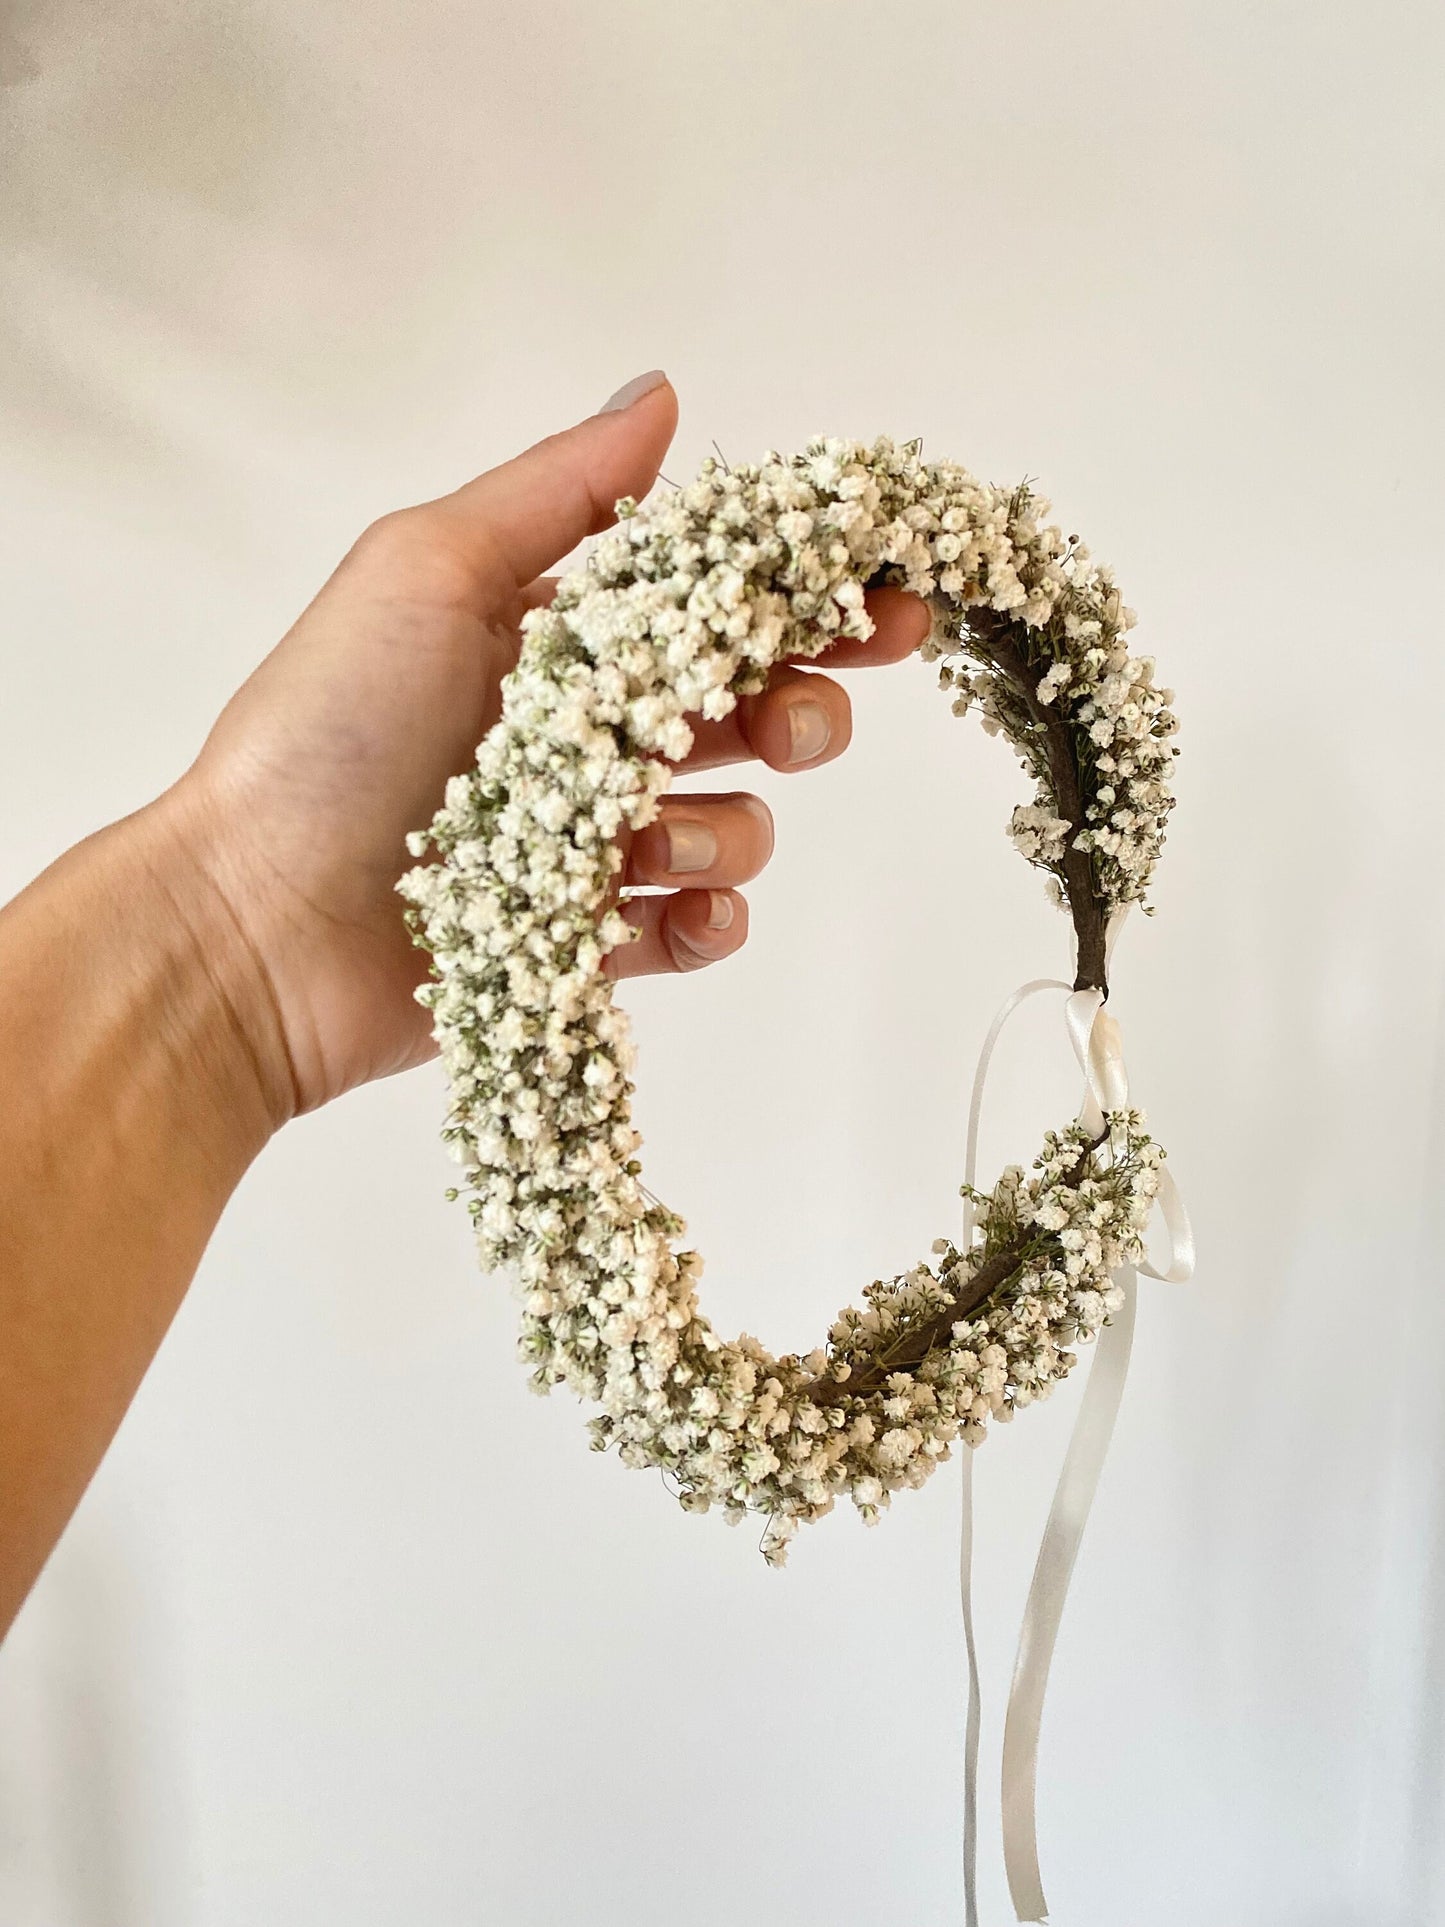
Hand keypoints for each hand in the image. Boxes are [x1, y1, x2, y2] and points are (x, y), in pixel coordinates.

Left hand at [156, 373, 929, 1122]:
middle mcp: (575, 736)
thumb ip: (559, 492)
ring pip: (734, 827)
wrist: (255, 924)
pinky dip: (705, 921)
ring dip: (722, 829)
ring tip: (643, 841)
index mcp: (548, 637)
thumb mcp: (429, 570)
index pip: (706, 604)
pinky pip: (694, 927)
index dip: (801, 600)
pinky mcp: (580, 941)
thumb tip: (662, 396)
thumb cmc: (327, 732)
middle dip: (798, 713)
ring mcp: (582, 844)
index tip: (881, 598)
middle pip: (744, 713)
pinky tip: (679, 914)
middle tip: (800, 723)